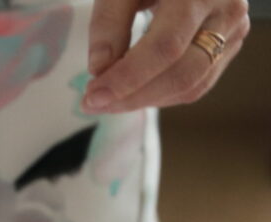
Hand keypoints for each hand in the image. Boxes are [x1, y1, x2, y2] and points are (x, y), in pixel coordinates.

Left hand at [83, 0, 249, 112]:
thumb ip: (108, 22)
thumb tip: (99, 69)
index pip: (165, 47)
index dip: (127, 78)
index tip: (93, 97)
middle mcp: (226, 11)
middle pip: (182, 74)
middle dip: (133, 97)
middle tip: (93, 104)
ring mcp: (234, 30)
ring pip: (192, 85)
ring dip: (145, 101)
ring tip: (108, 101)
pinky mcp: (231, 44)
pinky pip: (198, 82)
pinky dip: (162, 94)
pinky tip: (133, 93)